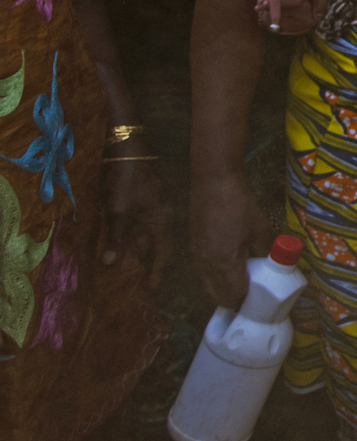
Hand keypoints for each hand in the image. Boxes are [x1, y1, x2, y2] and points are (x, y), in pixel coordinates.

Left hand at [102, 152, 169, 289]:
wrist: (125, 150)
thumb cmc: (127, 181)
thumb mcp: (120, 212)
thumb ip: (117, 238)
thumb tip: (111, 263)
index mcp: (161, 222)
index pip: (163, 254)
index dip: (157, 272)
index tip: (151, 290)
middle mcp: (157, 219)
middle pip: (150, 247)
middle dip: (139, 264)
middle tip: (129, 282)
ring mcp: (146, 210)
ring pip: (138, 237)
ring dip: (127, 250)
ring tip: (115, 267)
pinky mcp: (134, 203)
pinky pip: (130, 226)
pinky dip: (121, 237)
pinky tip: (110, 244)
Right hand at [190, 173, 272, 311]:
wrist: (213, 183)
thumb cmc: (239, 205)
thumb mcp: (261, 229)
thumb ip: (268, 250)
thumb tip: (279, 264)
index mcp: (223, 263)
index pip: (233, 296)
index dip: (246, 303)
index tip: (260, 303)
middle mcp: (206, 265)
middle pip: (217, 296)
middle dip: (234, 300)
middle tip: (252, 296)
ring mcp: (197, 257)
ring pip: (208, 286)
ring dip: (223, 290)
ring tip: (243, 284)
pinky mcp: (194, 248)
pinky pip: (204, 274)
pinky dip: (215, 279)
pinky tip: (230, 269)